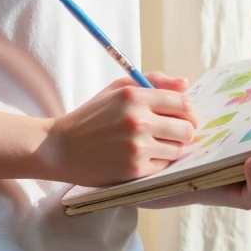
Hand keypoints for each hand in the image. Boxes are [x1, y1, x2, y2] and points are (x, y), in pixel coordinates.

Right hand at [41, 71, 198, 185]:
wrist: (60, 148)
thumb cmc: (91, 117)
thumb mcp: (117, 89)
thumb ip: (152, 81)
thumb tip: (185, 83)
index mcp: (134, 96)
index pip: (183, 102)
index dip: (190, 112)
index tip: (186, 118)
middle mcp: (138, 120)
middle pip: (186, 128)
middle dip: (185, 132)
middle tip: (175, 135)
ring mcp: (137, 146)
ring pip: (178, 150)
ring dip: (172, 149)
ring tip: (156, 146)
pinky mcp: (134, 169)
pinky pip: (164, 166)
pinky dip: (159, 163)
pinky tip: (144, 157)